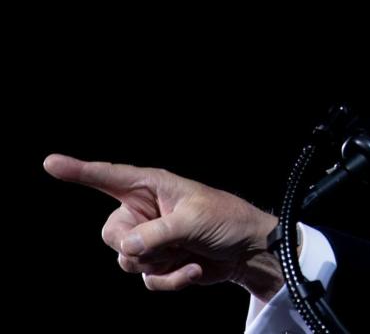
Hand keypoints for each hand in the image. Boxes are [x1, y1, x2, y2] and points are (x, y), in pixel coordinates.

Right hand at [43, 153, 284, 300]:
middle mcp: (144, 210)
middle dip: (137, 244)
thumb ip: (157, 233)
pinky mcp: (156, 262)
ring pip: (126, 260)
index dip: (78, 170)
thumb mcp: (194, 220)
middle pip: (110, 233)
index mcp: (152, 185)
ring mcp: (149, 238)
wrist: (248, 251)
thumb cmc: (227, 221)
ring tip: (187, 252)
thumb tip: (126, 248)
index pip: (108, 176)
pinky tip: (194, 270)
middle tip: (169, 241)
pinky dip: (170, 279)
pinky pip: (145, 278)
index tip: (50, 163)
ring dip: (158, 263)